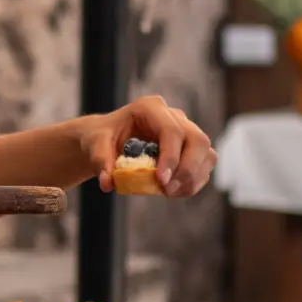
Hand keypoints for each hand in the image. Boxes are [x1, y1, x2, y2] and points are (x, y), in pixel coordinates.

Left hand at [82, 95, 215, 197]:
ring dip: (193, 177)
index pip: (171, 130)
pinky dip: (194, 181)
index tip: (162, 181)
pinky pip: (204, 163)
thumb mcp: (95, 146)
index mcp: (150, 108)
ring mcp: (185, 129)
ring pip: (206, 152)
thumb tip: (108, 183)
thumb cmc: (101, 138)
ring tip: (170, 193)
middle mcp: (173, 116)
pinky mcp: (190, 146)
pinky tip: (176, 192)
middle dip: (187, 169)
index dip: (171, 156)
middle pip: (197, 139)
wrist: (107, 139)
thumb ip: (100, 162)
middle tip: (168, 190)